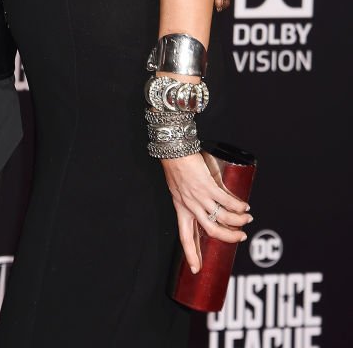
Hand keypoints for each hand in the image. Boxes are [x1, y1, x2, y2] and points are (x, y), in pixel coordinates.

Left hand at [161, 153, 251, 272]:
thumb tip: (211, 203)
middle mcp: (191, 206)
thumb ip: (191, 198)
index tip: (196, 270)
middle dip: (229, 237)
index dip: (191, 254)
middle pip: (212, 230)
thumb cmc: (176, 166)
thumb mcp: (179, 188)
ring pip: (223, 217)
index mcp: (181, 209)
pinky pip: (227, 201)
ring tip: (247, 219)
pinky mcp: (208, 186)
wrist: (173, 150)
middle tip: (241, 237)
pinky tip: (244, 206)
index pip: (185, 237)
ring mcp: (200, 197)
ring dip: (238, 220)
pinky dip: (238, 206)